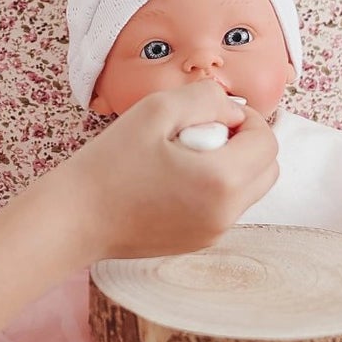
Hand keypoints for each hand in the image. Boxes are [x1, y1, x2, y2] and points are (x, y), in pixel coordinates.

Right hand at [40, 80, 277, 262]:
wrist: (74, 218)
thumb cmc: (109, 164)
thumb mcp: (156, 110)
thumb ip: (206, 98)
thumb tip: (233, 110)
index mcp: (222, 180)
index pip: (267, 142)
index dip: (248, 119)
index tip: (215, 114)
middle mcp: (226, 213)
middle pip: (267, 170)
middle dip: (246, 144)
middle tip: (203, 132)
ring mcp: (213, 233)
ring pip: (248, 190)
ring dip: (231, 166)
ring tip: (184, 157)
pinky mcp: (197, 243)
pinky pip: (224, 208)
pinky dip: (213, 188)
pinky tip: (172, 180)